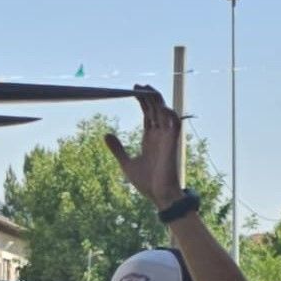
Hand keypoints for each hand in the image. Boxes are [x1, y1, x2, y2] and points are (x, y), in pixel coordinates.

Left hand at [105, 84, 185, 210]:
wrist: (159, 196)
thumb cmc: (146, 182)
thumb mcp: (126, 163)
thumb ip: (117, 148)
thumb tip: (105, 134)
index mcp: (150, 138)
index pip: (148, 113)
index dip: (141, 101)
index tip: (132, 89)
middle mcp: (159, 134)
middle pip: (155, 109)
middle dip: (147, 96)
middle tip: (136, 85)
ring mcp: (166, 137)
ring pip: (164, 112)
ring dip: (157, 100)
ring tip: (146, 89)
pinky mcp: (173, 143)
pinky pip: (175, 123)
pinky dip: (169, 113)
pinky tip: (160, 106)